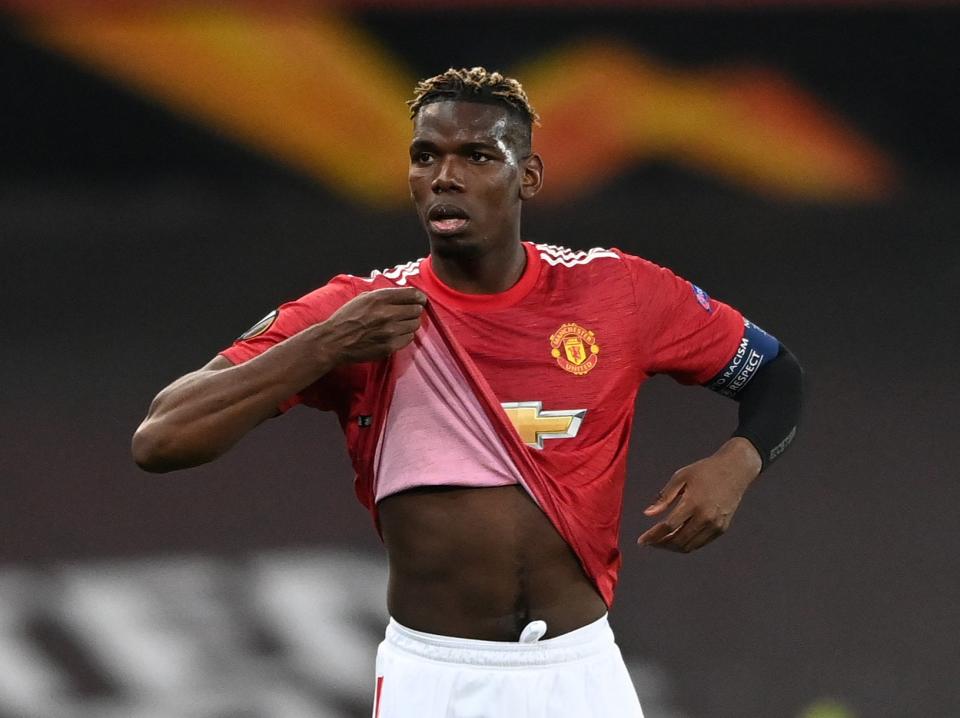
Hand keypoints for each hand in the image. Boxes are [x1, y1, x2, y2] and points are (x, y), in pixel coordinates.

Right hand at [323, 287, 426, 363]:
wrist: (334, 341)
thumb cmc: (347, 318)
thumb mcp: (363, 298)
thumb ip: (384, 295)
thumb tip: (404, 295)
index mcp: (380, 298)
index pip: (412, 294)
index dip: (419, 297)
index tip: (419, 300)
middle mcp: (387, 314)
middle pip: (416, 310)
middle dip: (414, 310)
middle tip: (408, 313)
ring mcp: (389, 332)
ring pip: (414, 325)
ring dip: (410, 323)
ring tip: (400, 324)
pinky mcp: (389, 346)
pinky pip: (408, 338)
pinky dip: (405, 336)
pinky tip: (395, 334)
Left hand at [637, 437, 761, 552]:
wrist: (735, 469)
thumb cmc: (705, 471)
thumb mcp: (681, 477)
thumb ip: (664, 497)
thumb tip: (648, 514)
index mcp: (693, 503)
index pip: (668, 526)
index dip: (653, 536)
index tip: (642, 541)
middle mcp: (706, 517)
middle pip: (678, 540)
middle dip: (660, 544)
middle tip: (650, 542)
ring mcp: (715, 525)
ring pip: (689, 546)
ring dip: (672, 547)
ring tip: (661, 541)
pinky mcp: (722, 528)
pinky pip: (700, 543)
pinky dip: (686, 544)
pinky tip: (677, 538)